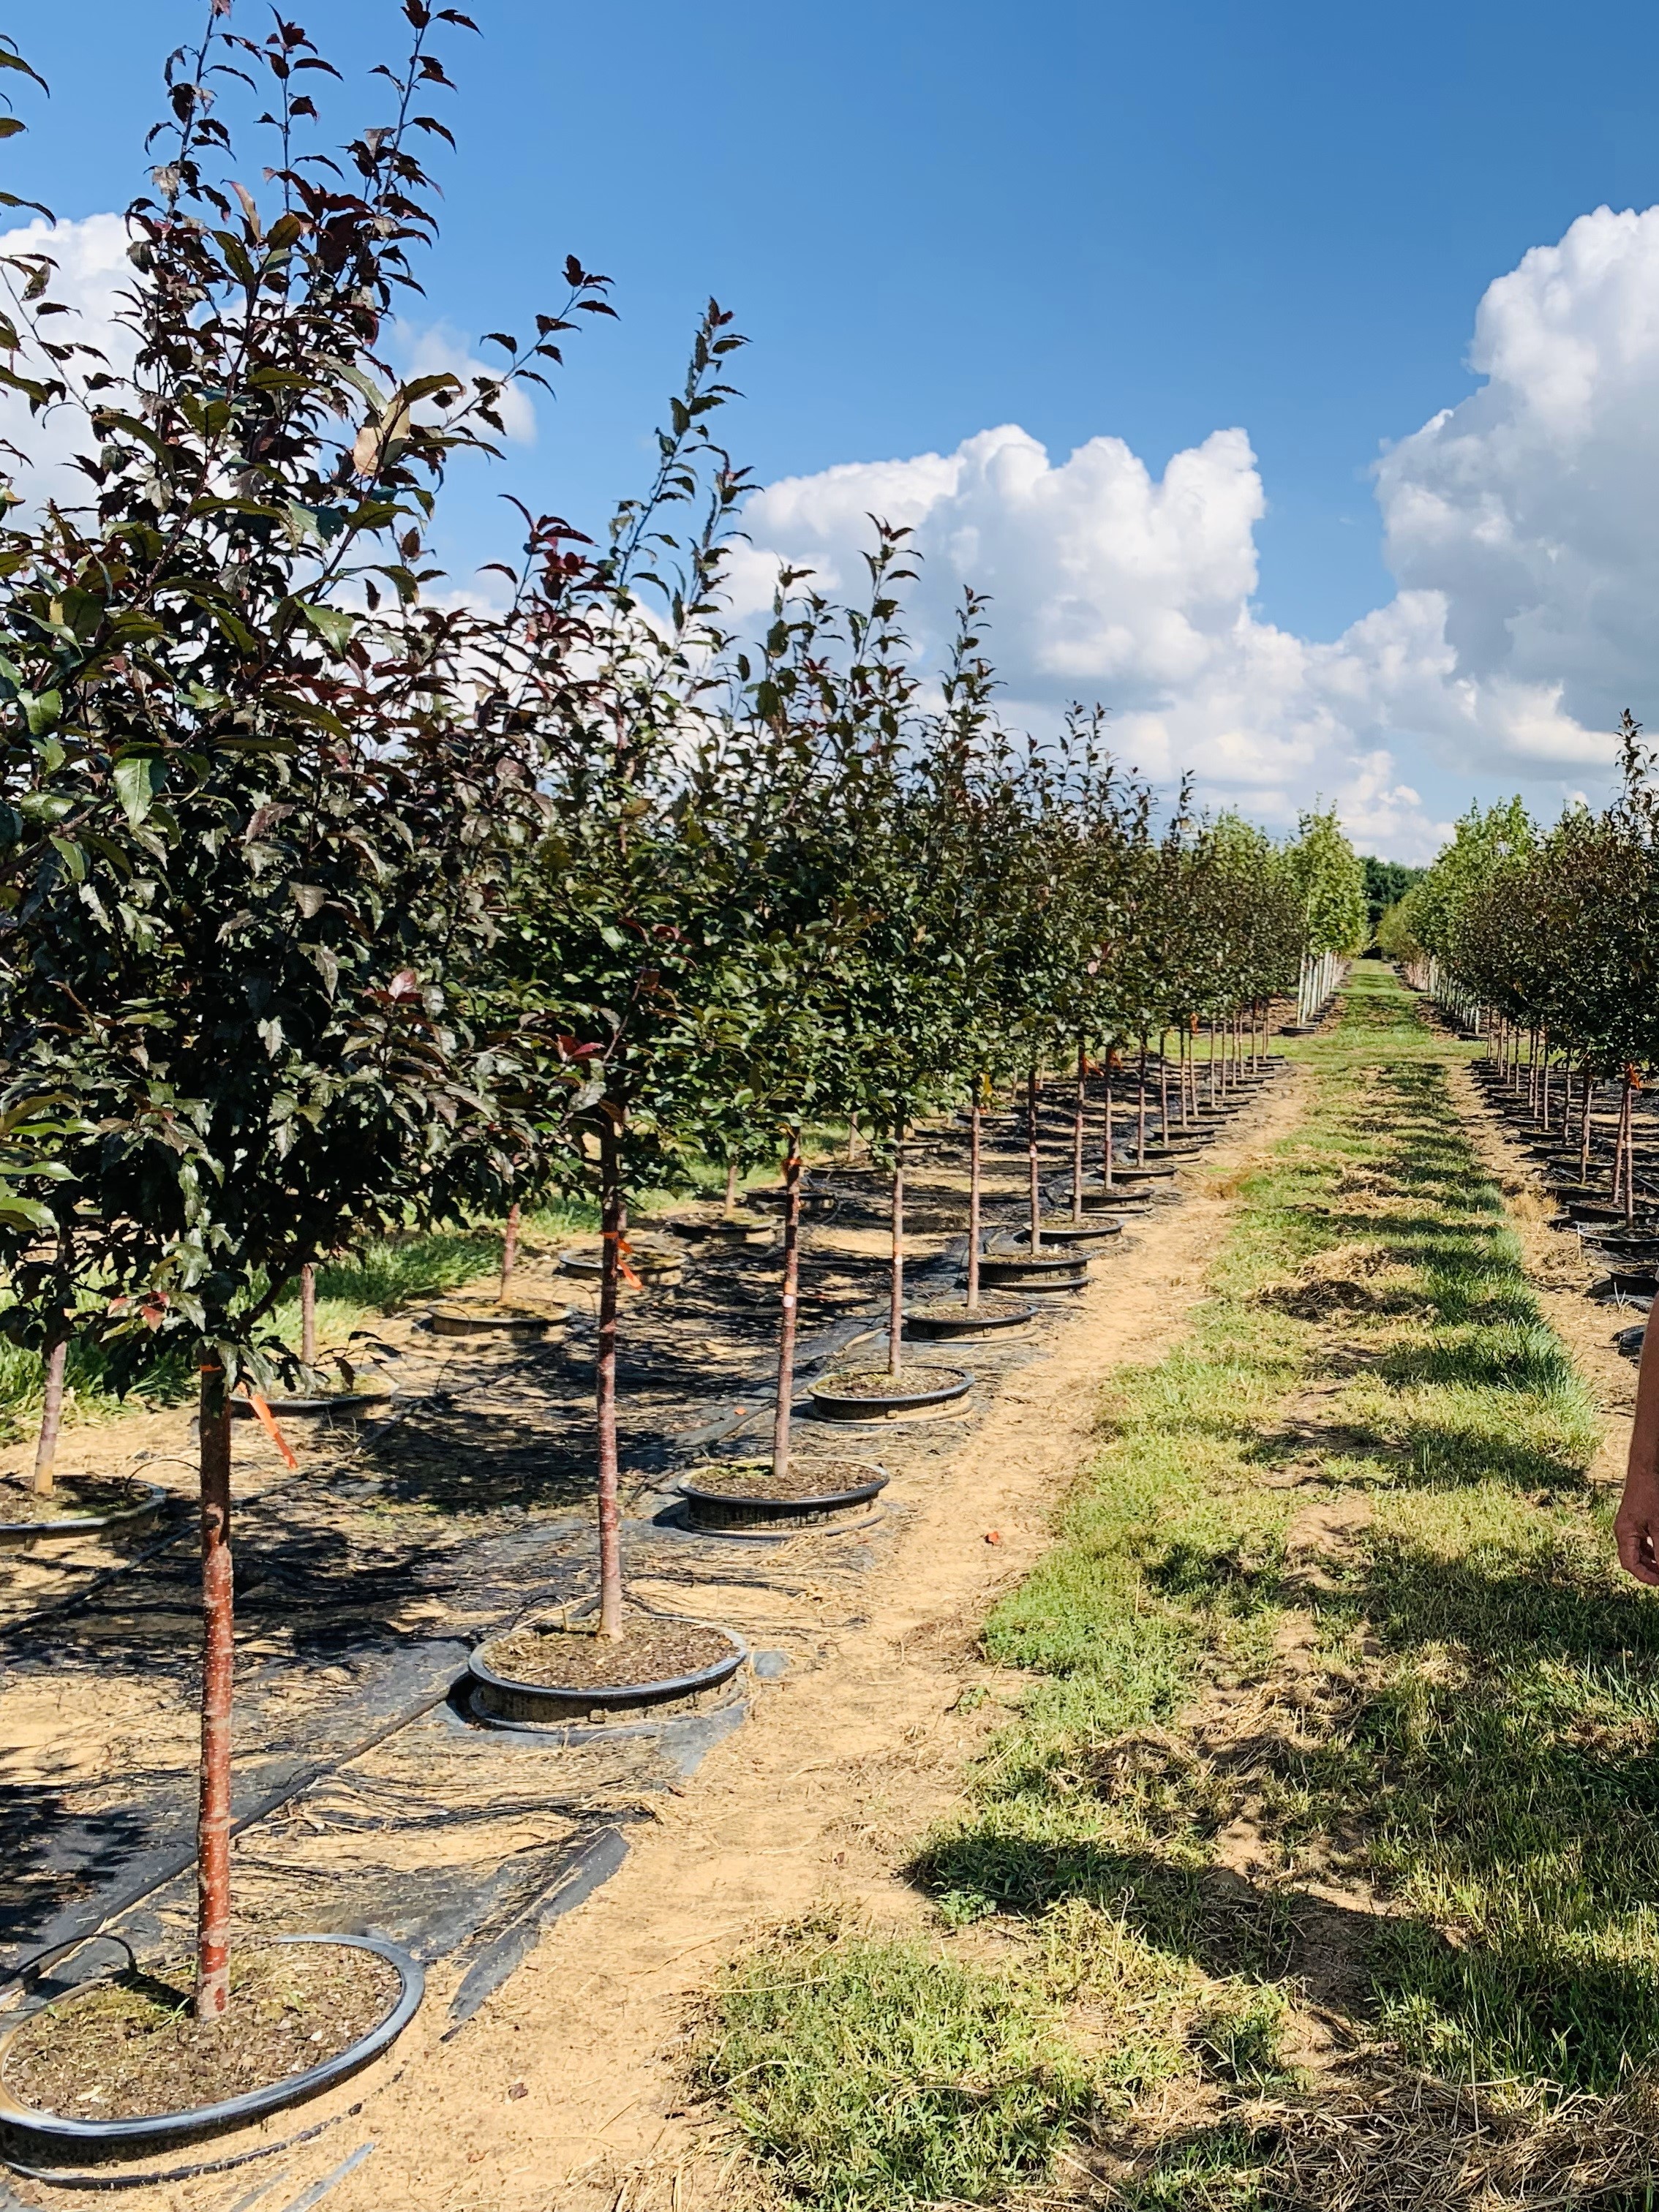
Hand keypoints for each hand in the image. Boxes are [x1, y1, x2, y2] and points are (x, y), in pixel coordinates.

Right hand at [1615, 1470, 1658, 1585]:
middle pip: (1633, 1560)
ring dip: (1653, 1561)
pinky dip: (1653, 1549)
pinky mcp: (1637, 1521)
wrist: (1647, 1469)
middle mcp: (1623, 1532)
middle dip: (1650, 1570)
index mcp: (1624, 1534)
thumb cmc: (1651, 1494)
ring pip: (1639, 1552)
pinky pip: (1643, 1541)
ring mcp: (1630, 1526)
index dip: (1646, 1577)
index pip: (1630, 1564)